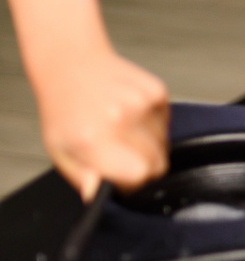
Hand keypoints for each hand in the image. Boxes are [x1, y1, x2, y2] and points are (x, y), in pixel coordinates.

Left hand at [36, 44, 168, 198]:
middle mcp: (121, 118)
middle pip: (159, 164)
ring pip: (165, 145)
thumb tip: (96, 194)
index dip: (133, 183)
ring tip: (124, 133)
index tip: (122, 179)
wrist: (72, 66)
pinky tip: (132, 116)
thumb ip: (81, 177)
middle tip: (123, 157)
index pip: (139, 176)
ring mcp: (143, 102)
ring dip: (150, 147)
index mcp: (93, 138)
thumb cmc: (65, 110)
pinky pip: (168, 125)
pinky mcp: (158, 91)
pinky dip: (154, 127)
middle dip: (144, 168)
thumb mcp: (60, 151)